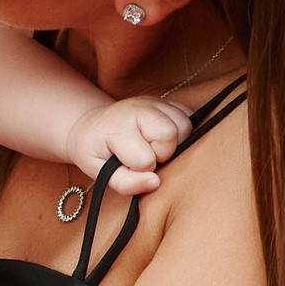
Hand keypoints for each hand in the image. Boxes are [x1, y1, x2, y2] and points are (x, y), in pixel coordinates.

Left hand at [67, 95, 192, 196]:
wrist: (94, 126)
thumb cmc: (98, 151)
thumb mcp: (99, 171)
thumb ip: (125, 183)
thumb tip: (155, 182)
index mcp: (117, 126)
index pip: (144, 159)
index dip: (140, 169)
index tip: (128, 164)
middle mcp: (138, 108)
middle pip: (168, 134)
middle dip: (162, 154)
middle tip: (146, 155)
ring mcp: (156, 102)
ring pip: (185, 126)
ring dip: (175, 144)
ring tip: (155, 146)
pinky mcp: (170, 102)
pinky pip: (191, 118)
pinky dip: (183, 133)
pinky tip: (165, 138)